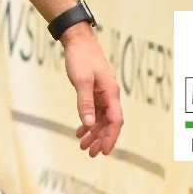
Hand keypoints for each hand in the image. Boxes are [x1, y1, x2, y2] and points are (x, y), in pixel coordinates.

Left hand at [60, 23, 122, 156]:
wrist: (77, 40)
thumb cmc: (81, 58)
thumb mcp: (81, 81)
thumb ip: (85, 103)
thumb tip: (90, 124)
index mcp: (111, 93)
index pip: (115, 121)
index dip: (110, 137)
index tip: (103, 151)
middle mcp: (109, 95)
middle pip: (109, 123)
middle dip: (101, 139)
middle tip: (90, 153)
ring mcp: (102, 93)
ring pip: (101, 119)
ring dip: (93, 133)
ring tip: (83, 146)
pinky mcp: (94, 90)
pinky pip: (94, 111)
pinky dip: (88, 122)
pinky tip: (80, 131)